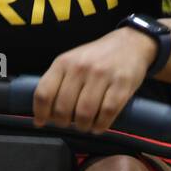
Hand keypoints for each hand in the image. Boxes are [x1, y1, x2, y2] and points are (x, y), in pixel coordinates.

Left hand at [33, 27, 155, 133]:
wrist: (130, 43)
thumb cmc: (97, 56)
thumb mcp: (72, 61)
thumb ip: (57, 83)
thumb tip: (42, 116)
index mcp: (64, 62)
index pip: (44, 92)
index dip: (40, 112)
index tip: (41, 122)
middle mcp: (80, 68)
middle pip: (63, 108)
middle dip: (63, 123)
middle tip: (68, 123)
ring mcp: (102, 76)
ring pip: (84, 113)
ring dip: (82, 126)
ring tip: (84, 125)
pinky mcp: (122, 85)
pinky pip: (107, 113)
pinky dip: (100, 125)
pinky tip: (98, 125)